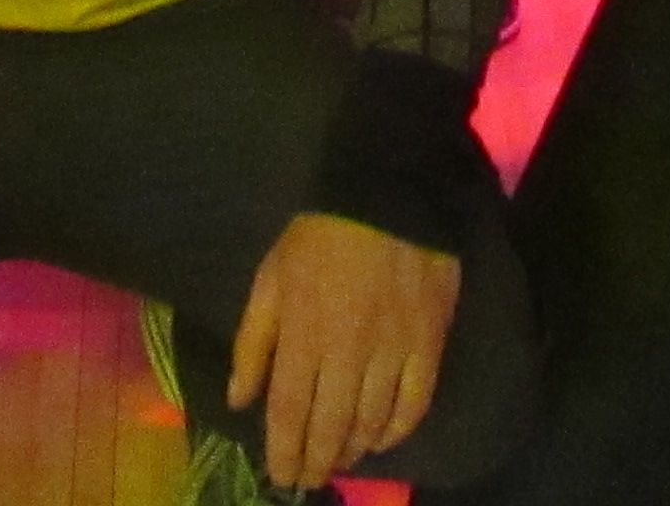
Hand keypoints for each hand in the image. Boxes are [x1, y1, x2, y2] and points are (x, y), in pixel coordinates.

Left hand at [229, 211, 457, 489]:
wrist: (387, 192)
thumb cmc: (320, 235)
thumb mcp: (270, 278)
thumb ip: (253, 342)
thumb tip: (240, 399)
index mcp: (304, 333)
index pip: (291, 411)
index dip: (284, 452)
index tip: (282, 476)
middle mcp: (348, 350)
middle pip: (331, 424)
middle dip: (317, 460)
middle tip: (310, 477)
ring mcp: (393, 349)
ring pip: (372, 420)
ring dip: (354, 449)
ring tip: (340, 459)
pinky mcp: (429, 341)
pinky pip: (416, 401)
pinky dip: (399, 429)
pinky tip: (384, 439)